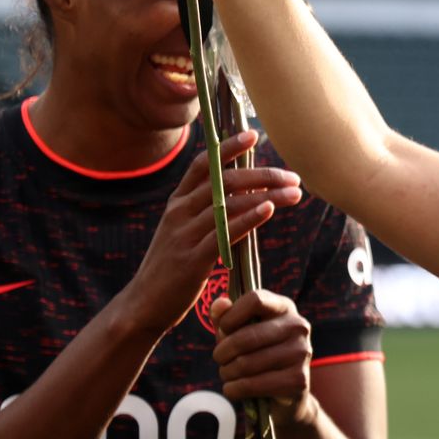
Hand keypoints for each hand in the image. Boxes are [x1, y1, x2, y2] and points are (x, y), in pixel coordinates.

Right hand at [120, 130, 301, 334]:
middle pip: (223, 180)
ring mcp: (185, 234)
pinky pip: (225, 232)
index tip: (254, 134)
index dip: (228, 147)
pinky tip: (270, 209)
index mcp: (177, 202)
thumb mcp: (184, 231)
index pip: (203, 164)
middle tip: (293, 177)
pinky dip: (249, 218)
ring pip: (230, 204)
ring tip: (295, 192)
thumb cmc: (172, 266)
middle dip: (263, 175)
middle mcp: (179, 212)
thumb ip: (208, 210)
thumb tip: (246, 192)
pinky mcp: (193, 258)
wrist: (143, 304)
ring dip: (267, 194)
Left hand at [211, 289, 314, 425]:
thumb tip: (218, 305)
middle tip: (219, 359)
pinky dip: (233, 389)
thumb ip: (227, 318)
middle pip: (246, 337)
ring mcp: (301, 353)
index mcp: (285, 307)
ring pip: (246, 363)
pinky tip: (233, 389)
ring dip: (226, 372)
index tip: (223, 329)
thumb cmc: (259, 354)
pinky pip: (252, 385)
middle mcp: (298, 327)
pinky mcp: (298, 380)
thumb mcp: (242, 332)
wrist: (287, 391)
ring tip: (227, 374)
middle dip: (222, 352)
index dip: (231, 316)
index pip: (255, 300)